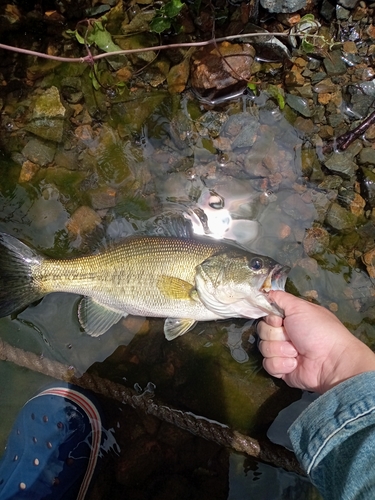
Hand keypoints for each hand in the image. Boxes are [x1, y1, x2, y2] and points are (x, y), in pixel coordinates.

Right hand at [257, 291, 374, 392]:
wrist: (330, 361)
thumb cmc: (318, 331)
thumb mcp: (300, 307)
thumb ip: (280, 297)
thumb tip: (266, 292)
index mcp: (289, 319)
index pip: (266, 316)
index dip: (269, 319)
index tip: (278, 321)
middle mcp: (285, 334)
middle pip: (263, 332)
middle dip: (276, 335)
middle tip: (292, 337)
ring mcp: (282, 352)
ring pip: (264, 348)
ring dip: (281, 350)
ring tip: (297, 352)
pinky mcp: (281, 369)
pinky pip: (268, 364)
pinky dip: (281, 364)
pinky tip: (294, 364)